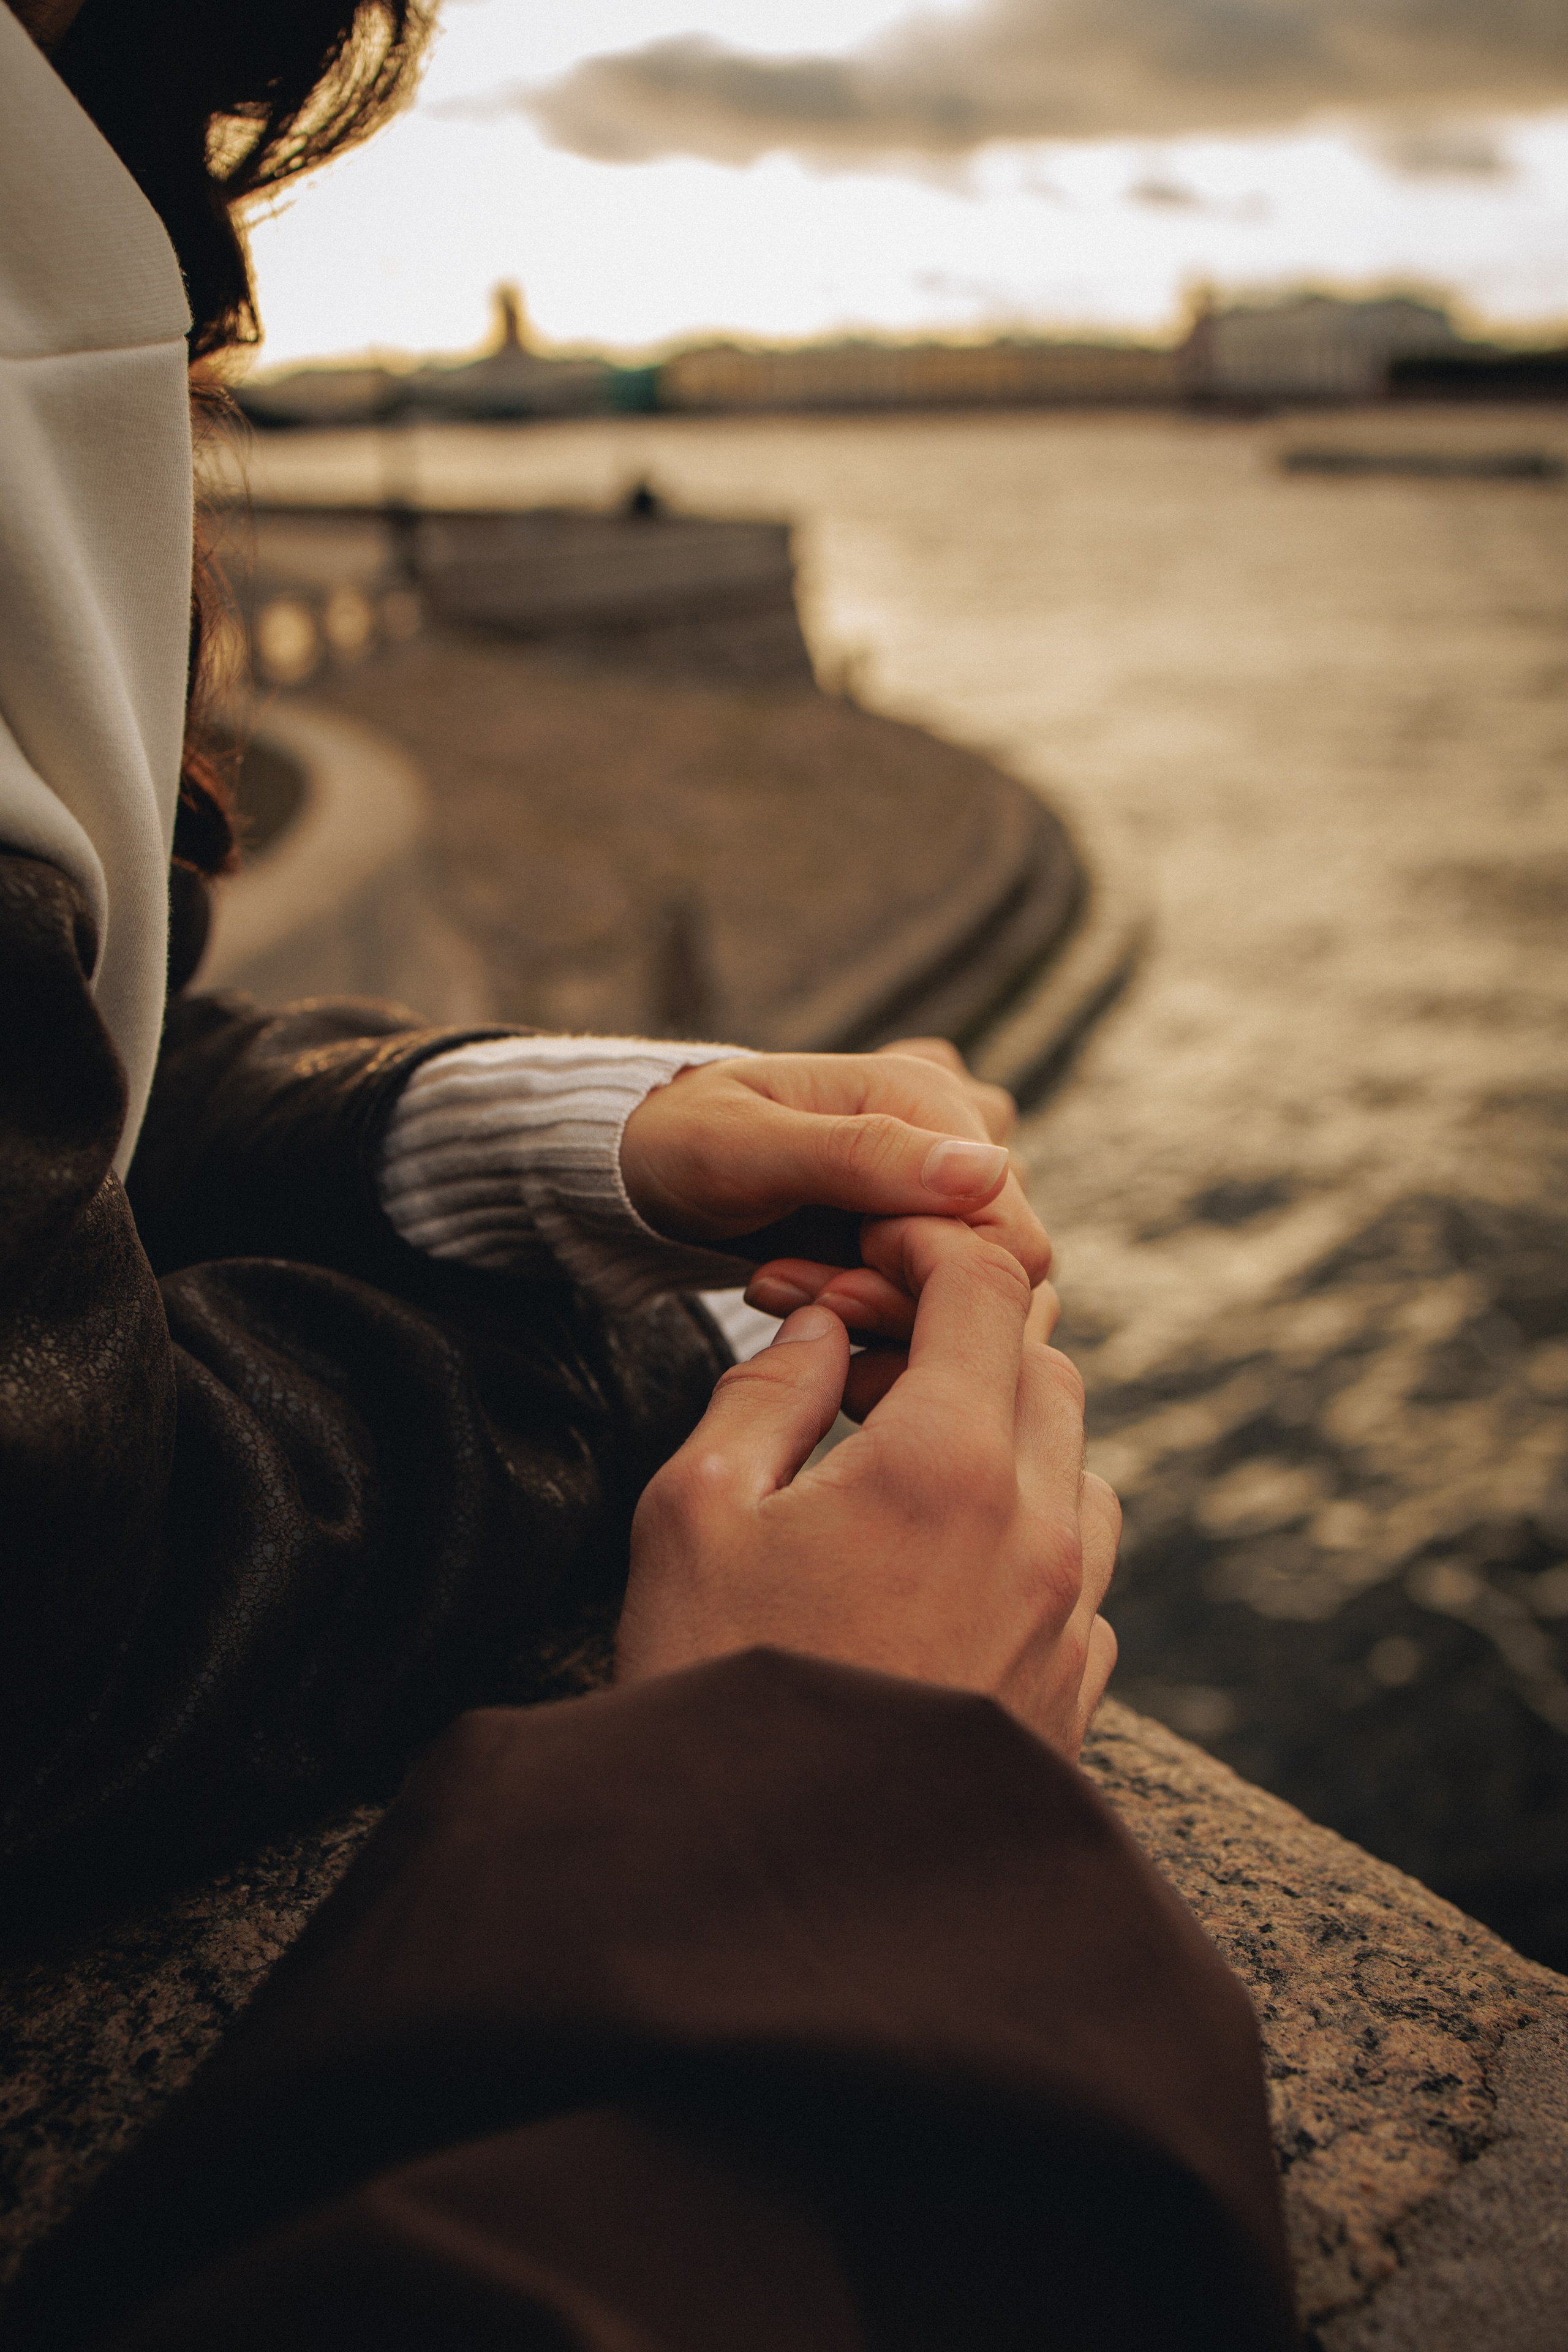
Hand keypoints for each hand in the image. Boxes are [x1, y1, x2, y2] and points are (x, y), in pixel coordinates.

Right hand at [617, 1216, 1118, 1759]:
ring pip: (1078, 1465)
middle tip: (863, 1356)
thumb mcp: (694, 1513)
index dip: (926, 1243)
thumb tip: (819, 1332)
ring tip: (898, 1462)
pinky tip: (933, 1568)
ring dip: (1004, 1432)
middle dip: (962, 1331)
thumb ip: (765, 1392)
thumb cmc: (715, 1690)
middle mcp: (1040, 1534)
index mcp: (948, 1467)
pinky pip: (1078, 1570)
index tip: (867, 1254)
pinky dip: (1024, 1531)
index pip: (985, 1288)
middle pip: (1044, 1365)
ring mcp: (1070, 1623)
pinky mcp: (1072, 1698)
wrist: (776, 1899)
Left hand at [620, 1036, 1044, 1292]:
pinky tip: (794, 1295)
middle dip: (889, 1300)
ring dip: (870, 1312)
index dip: (933, 1282)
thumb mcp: (746, 1145)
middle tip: (780, 1287)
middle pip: (992, 1274)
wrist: (641, 1165)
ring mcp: (935, 1190)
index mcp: (930, 1099)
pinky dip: (864, 1319)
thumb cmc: (679, 1140)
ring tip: (775, 1284)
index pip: (1010, 1237)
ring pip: (961, 1296)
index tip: (831, 1288)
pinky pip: (929, 1305)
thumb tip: (990, 1170)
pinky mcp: (912, 1234)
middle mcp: (952, 1140)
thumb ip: (863, 1155)